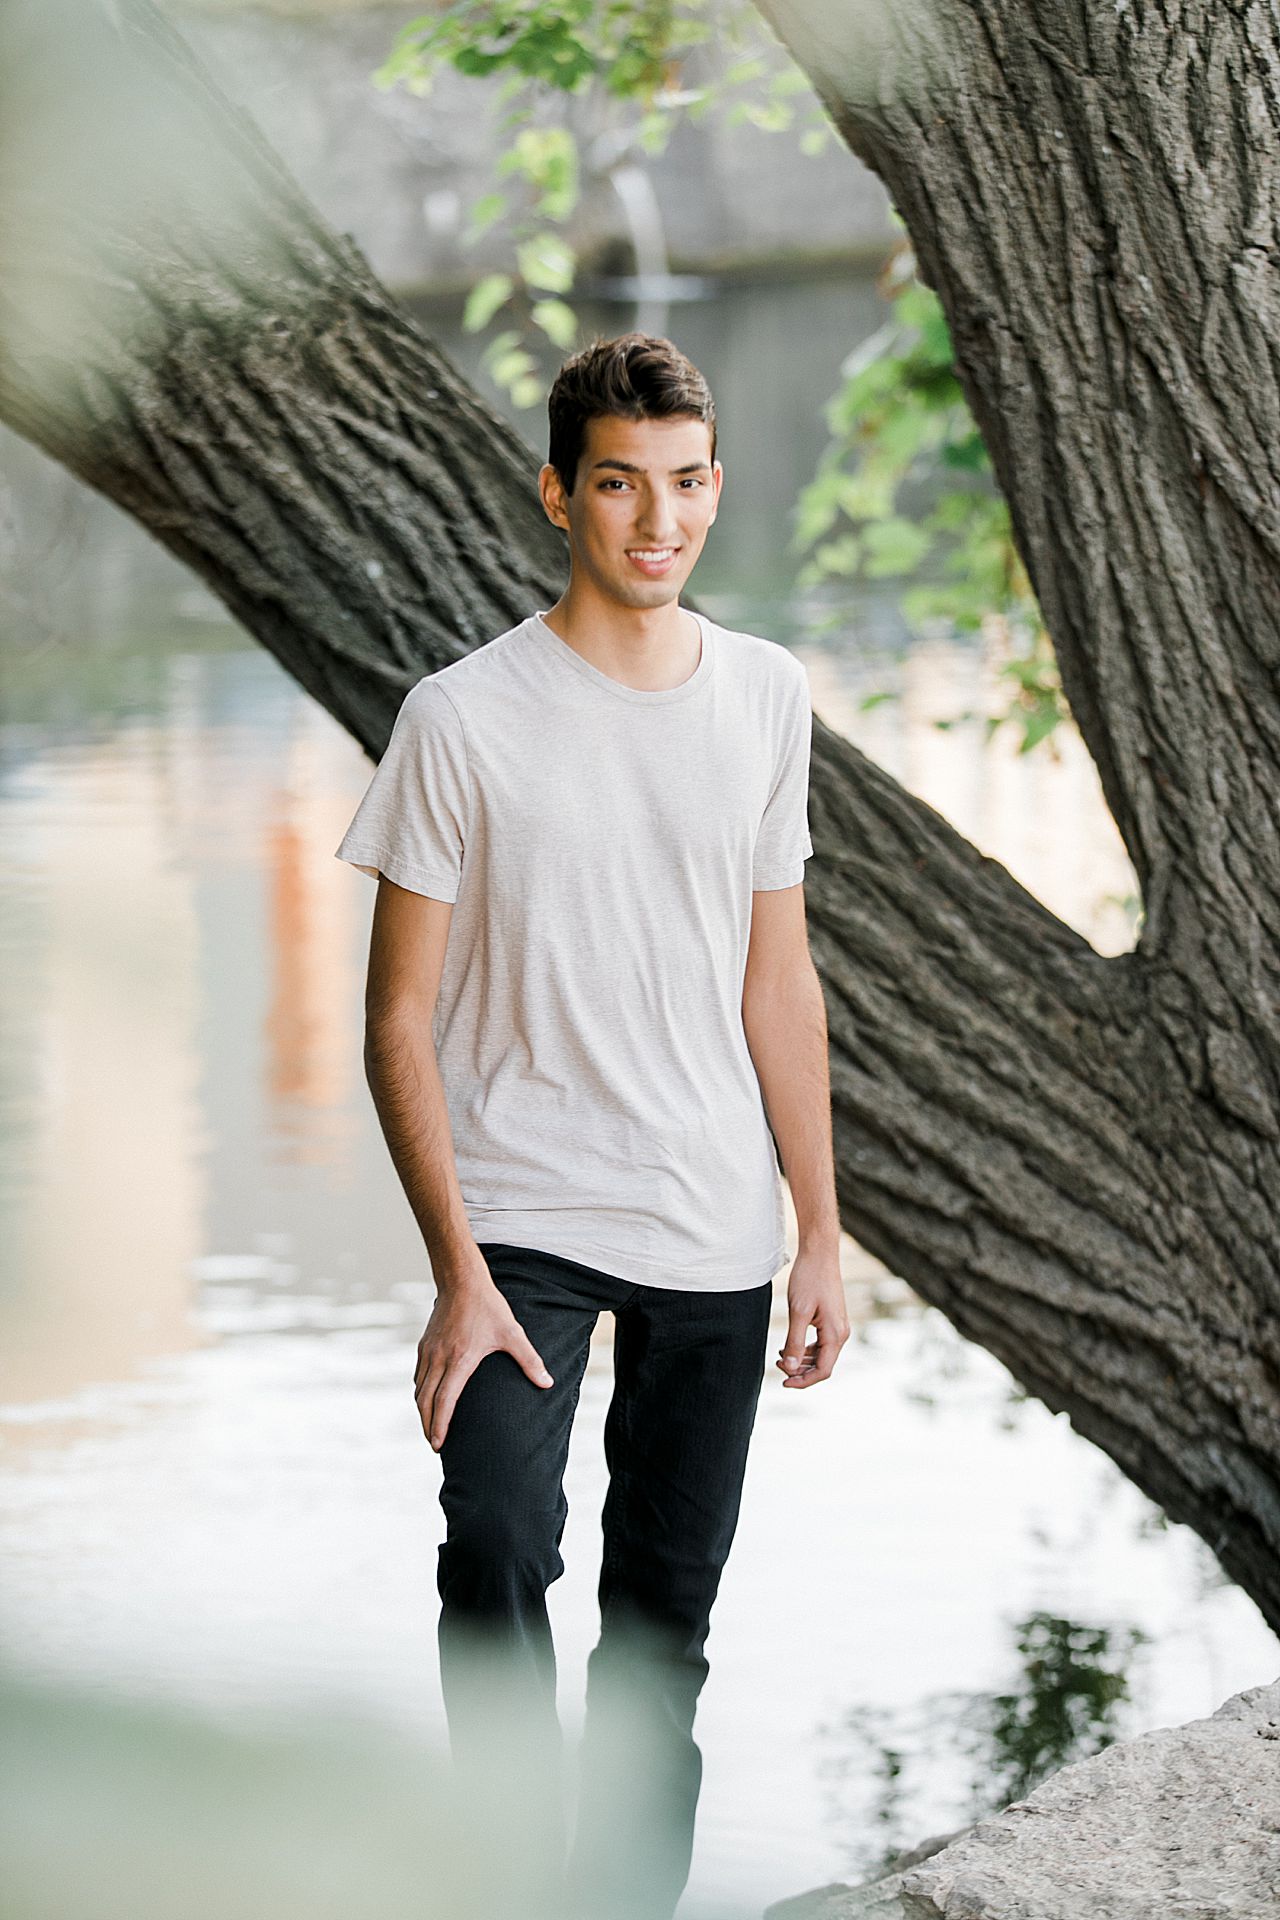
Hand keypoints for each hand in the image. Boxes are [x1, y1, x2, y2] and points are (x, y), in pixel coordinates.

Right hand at [414, 1252, 553, 1450]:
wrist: (461, 1280)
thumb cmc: (488, 1307)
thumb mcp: (512, 1333)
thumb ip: (529, 1360)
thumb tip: (547, 1383)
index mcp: (460, 1360)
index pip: (445, 1401)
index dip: (440, 1425)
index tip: (438, 1444)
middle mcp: (439, 1358)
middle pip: (426, 1401)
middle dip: (428, 1426)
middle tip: (435, 1445)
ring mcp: (429, 1351)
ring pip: (419, 1389)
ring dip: (423, 1411)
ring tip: (430, 1427)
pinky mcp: (424, 1344)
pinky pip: (418, 1376)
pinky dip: (421, 1393)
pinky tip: (427, 1400)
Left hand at [776, 1245, 848, 1387]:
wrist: (819, 1254)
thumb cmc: (809, 1279)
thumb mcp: (798, 1312)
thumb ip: (794, 1341)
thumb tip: (789, 1367)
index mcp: (836, 1334)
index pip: (823, 1370)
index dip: (803, 1380)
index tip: (783, 1382)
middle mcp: (841, 1333)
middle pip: (822, 1365)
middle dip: (800, 1371)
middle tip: (777, 1367)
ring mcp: (837, 1326)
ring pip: (821, 1355)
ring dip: (801, 1361)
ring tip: (779, 1357)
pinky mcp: (831, 1320)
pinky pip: (820, 1343)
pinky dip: (805, 1349)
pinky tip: (787, 1346)